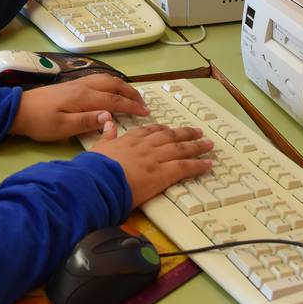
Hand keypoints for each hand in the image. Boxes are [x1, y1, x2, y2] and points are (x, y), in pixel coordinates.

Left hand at [8, 75, 148, 141]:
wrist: (18, 110)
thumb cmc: (40, 122)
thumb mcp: (63, 127)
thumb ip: (87, 121)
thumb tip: (110, 117)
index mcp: (83, 97)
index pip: (114, 99)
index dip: (131, 106)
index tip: (145, 112)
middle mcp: (83, 86)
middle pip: (114, 84)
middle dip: (131, 93)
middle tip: (144, 104)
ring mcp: (78, 83)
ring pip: (107, 79)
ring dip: (123, 86)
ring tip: (133, 96)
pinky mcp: (72, 85)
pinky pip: (99, 79)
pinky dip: (112, 83)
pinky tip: (112, 89)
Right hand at [90, 123, 213, 207]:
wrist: (97, 181)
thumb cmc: (94, 168)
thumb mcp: (98, 147)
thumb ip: (106, 134)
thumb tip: (107, 122)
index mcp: (129, 141)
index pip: (149, 132)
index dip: (161, 129)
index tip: (168, 128)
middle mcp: (145, 147)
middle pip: (170, 137)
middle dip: (185, 133)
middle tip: (197, 131)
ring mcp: (155, 159)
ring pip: (181, 149)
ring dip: (196, 146)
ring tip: (208, 144)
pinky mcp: (162, 174)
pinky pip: (185, 167)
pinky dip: (198, 165)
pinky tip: (208, 164)